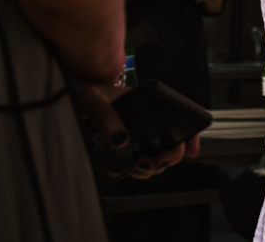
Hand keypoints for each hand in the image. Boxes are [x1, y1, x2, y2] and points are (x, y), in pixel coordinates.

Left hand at [70, 79, 200, 180]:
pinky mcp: (128, 148)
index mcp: (148, 102)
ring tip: (138, 166)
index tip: (192, 148)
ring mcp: (139, 134)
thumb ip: (106, 116)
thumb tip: (120, 139)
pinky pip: (144, 163)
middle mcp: (148, 119)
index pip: (180, 114)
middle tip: (155, 161)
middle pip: (173, 141)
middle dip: (171, 156)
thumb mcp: (94, 100)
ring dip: (156, 166)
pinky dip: (143, 171)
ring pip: (161, 155)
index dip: (191, 131)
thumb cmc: (86, 92)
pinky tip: (132, 169)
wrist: (73, 98)